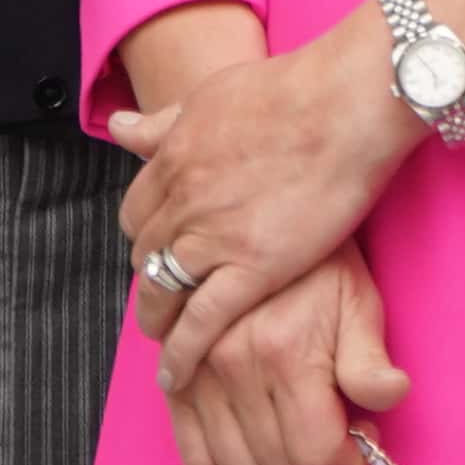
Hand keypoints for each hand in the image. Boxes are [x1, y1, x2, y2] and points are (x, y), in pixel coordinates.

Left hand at [115, 29, 426, 394]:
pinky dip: (183, 351)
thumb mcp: (210, 95)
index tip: (158, 251)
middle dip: (151, 278)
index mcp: (172, 159)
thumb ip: (164, 121)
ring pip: (164, 290)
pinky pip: (203, 320)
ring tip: (162, 341)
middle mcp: (182, 200)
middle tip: (164, 297)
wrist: (344, 102)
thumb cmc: (291, 91)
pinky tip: (177, 373)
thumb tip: (120, 127)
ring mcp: (214, 236)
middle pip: (146, 254)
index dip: (146, 237)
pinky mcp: (254, 268)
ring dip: (158, 319)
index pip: (136, 213)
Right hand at [163, 243, 409, 464]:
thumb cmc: (320, 266)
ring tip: (293, 446)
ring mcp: (200, 373)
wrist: (258, 218)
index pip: (316, 452)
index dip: (345, 461)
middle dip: (311, 464)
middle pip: (278, 464)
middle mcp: (235, 367)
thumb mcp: (359, 303)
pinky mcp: (178, 378)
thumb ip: (371, 360)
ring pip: (238, 464)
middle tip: (328, 437)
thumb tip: (384, 399)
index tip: (358, 444)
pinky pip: (189, 450)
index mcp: (285, 352)